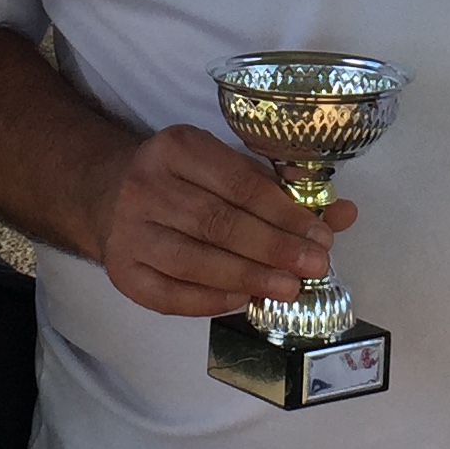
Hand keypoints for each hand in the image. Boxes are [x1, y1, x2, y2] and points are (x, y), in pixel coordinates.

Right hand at [84, 124, 355, 316]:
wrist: (106, 192)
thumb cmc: (183, 179)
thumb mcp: (224, 165)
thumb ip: (280, 187)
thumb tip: (343, 214)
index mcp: (177, 148)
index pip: (239, 184)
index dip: (284, 213)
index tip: (321, 235)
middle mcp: (145, 186)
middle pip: (218, 224)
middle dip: (273, 248)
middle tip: (314, 266)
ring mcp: (127, 231)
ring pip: (194, 261)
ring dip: (248, 278)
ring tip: (288, 289)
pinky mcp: (120, 271)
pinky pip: (168, 295)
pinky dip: (209, 301)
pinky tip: (242, 300)